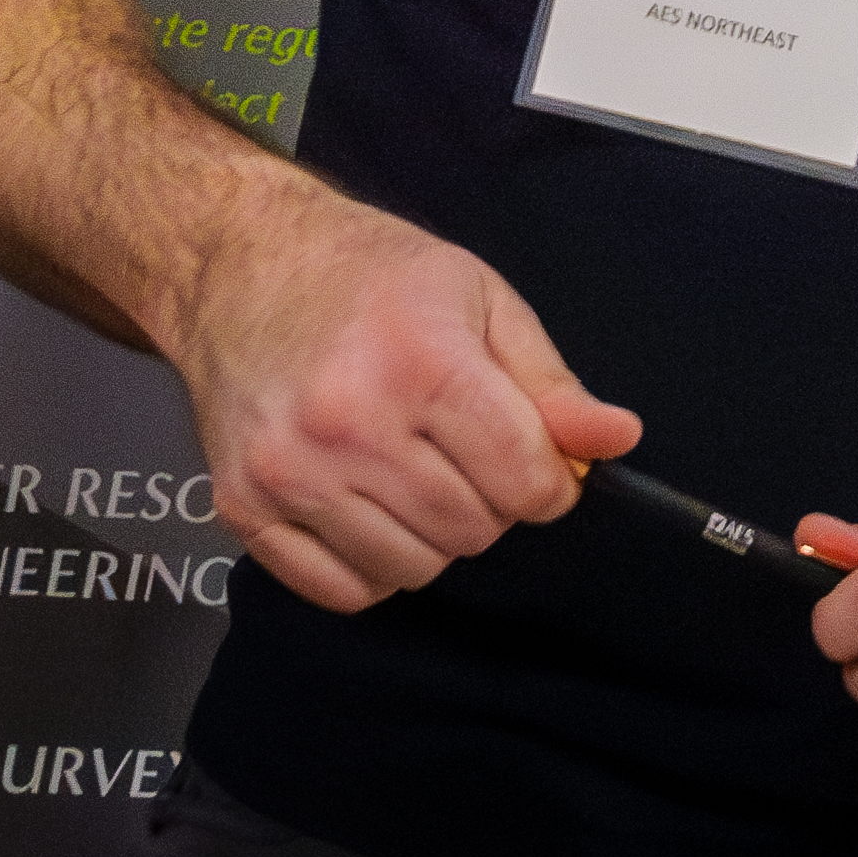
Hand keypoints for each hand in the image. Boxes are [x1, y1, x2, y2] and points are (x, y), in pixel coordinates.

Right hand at [161, 181, 635, 613]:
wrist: (243, 265)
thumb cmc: (372, 278)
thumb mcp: (482, 301)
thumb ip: (550, 384)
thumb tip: (614, 439)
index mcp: (422, 362)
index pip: (524, 479)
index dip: (550, 482)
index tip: (539, 463)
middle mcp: (348, 423)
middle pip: (472, 529)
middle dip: (493, 502)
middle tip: (468, 453)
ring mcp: (289, 472)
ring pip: (411, 569)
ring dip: (434, 537)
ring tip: (417, 472)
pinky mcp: (243, 506)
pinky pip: (341, 590)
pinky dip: (373, 567)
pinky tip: (372, 509)